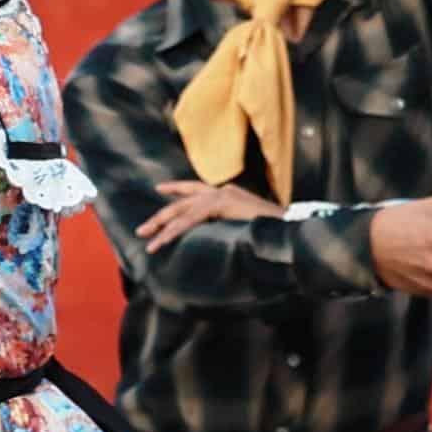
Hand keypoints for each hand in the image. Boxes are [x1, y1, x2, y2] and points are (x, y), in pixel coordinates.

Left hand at [137, 178, 283, 249]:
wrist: (290, 229)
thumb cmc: (271, 232)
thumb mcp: (243, 226)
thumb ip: (226, 225)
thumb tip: (211, 238)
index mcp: (228, 194)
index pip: (196, 189)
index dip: (177, 189)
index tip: (159, 189)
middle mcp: (223, 191)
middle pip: (183, 201)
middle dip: (161, 216)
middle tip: (142, 230)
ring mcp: (223, 195)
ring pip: (183, 211)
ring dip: (163, 228)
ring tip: (148, 242)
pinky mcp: (222, 204)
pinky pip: (191, 218)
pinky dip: (175, 231)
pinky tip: (163, 241)